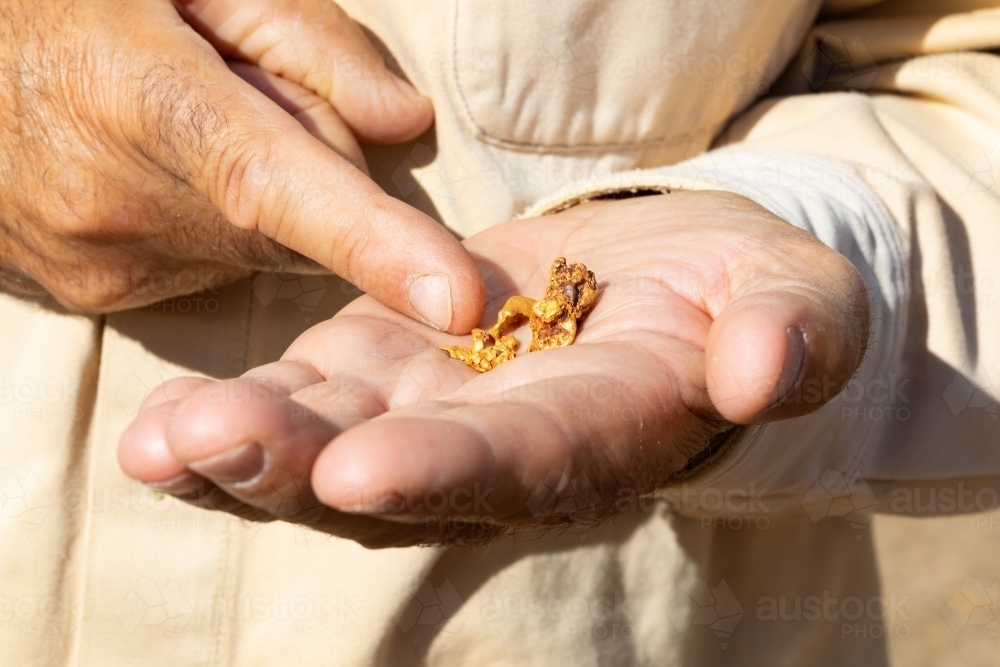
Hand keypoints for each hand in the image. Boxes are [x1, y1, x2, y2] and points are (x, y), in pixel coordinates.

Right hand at [0, 0, 483, 331]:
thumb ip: (304, 39)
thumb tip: (405, 119)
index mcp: (140, 95)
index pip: (283, 184)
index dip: (377, 246)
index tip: (458, 303)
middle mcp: (117, 202)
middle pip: (296, 224)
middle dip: (309, 172)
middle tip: (245, 100)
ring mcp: (100, 261)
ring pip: (255, 252)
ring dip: (252, 201)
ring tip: (177, 130)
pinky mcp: (92, 294)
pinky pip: (205, 271)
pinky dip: (210, 229)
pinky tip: (151, 171)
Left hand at [119, 193, 870, 546]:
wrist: (682, 279)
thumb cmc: (753, 294)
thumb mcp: (800, 299)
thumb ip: (794, 334)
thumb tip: (763, 372)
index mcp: (608, 434)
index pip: (527, 466)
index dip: (451, 474)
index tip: (363, 473)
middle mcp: (509, 448)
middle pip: (401, 477)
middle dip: (301, 469)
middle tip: (206, 448)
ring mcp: (440, 412)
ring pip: (334, 448)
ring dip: (244, 447)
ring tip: (157, 442)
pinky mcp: (392, 367)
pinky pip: (311, 400)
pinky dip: (242, 413)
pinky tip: (163, 428)